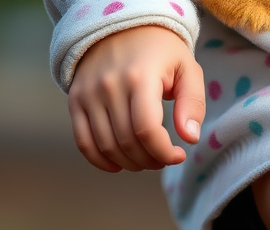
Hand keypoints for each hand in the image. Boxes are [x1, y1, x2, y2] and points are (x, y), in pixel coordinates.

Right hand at [68, 25, 204, 172]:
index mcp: (139, 77)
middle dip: (152, 160)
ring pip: (108, 147)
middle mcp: (109, 86)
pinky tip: (119, 165)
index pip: (148, 131)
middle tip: (164, 157)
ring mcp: (88, 93)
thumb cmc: (160, 51)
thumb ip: (193, 104)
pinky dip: (100, 160)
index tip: (178, 155)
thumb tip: (190, 138)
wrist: (119, 24)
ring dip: (131, 163)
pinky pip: (83, 141)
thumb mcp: (187, 69)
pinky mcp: (76, 100)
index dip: (165, 153)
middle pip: (129, 143)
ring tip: (147, 158)